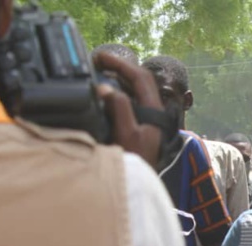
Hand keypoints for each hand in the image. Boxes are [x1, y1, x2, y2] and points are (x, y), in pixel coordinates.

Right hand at [93, 52, 163, 167]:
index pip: (141, 78)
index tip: (101, 57)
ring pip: (135, 90)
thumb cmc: (137, 161)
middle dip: (119, 67)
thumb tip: (105, 87)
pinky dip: (117, 92)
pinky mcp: (140, 125)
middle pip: (139, 80)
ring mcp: (147, 118)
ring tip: (97, 72)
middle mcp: (153, 112)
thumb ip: (119, 109)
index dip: (121, 64)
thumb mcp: (127, 134)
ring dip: (118, 78)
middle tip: (97, 61)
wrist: (141, 183)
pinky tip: (103, 93)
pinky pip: (130, 101)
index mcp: (154, 111)